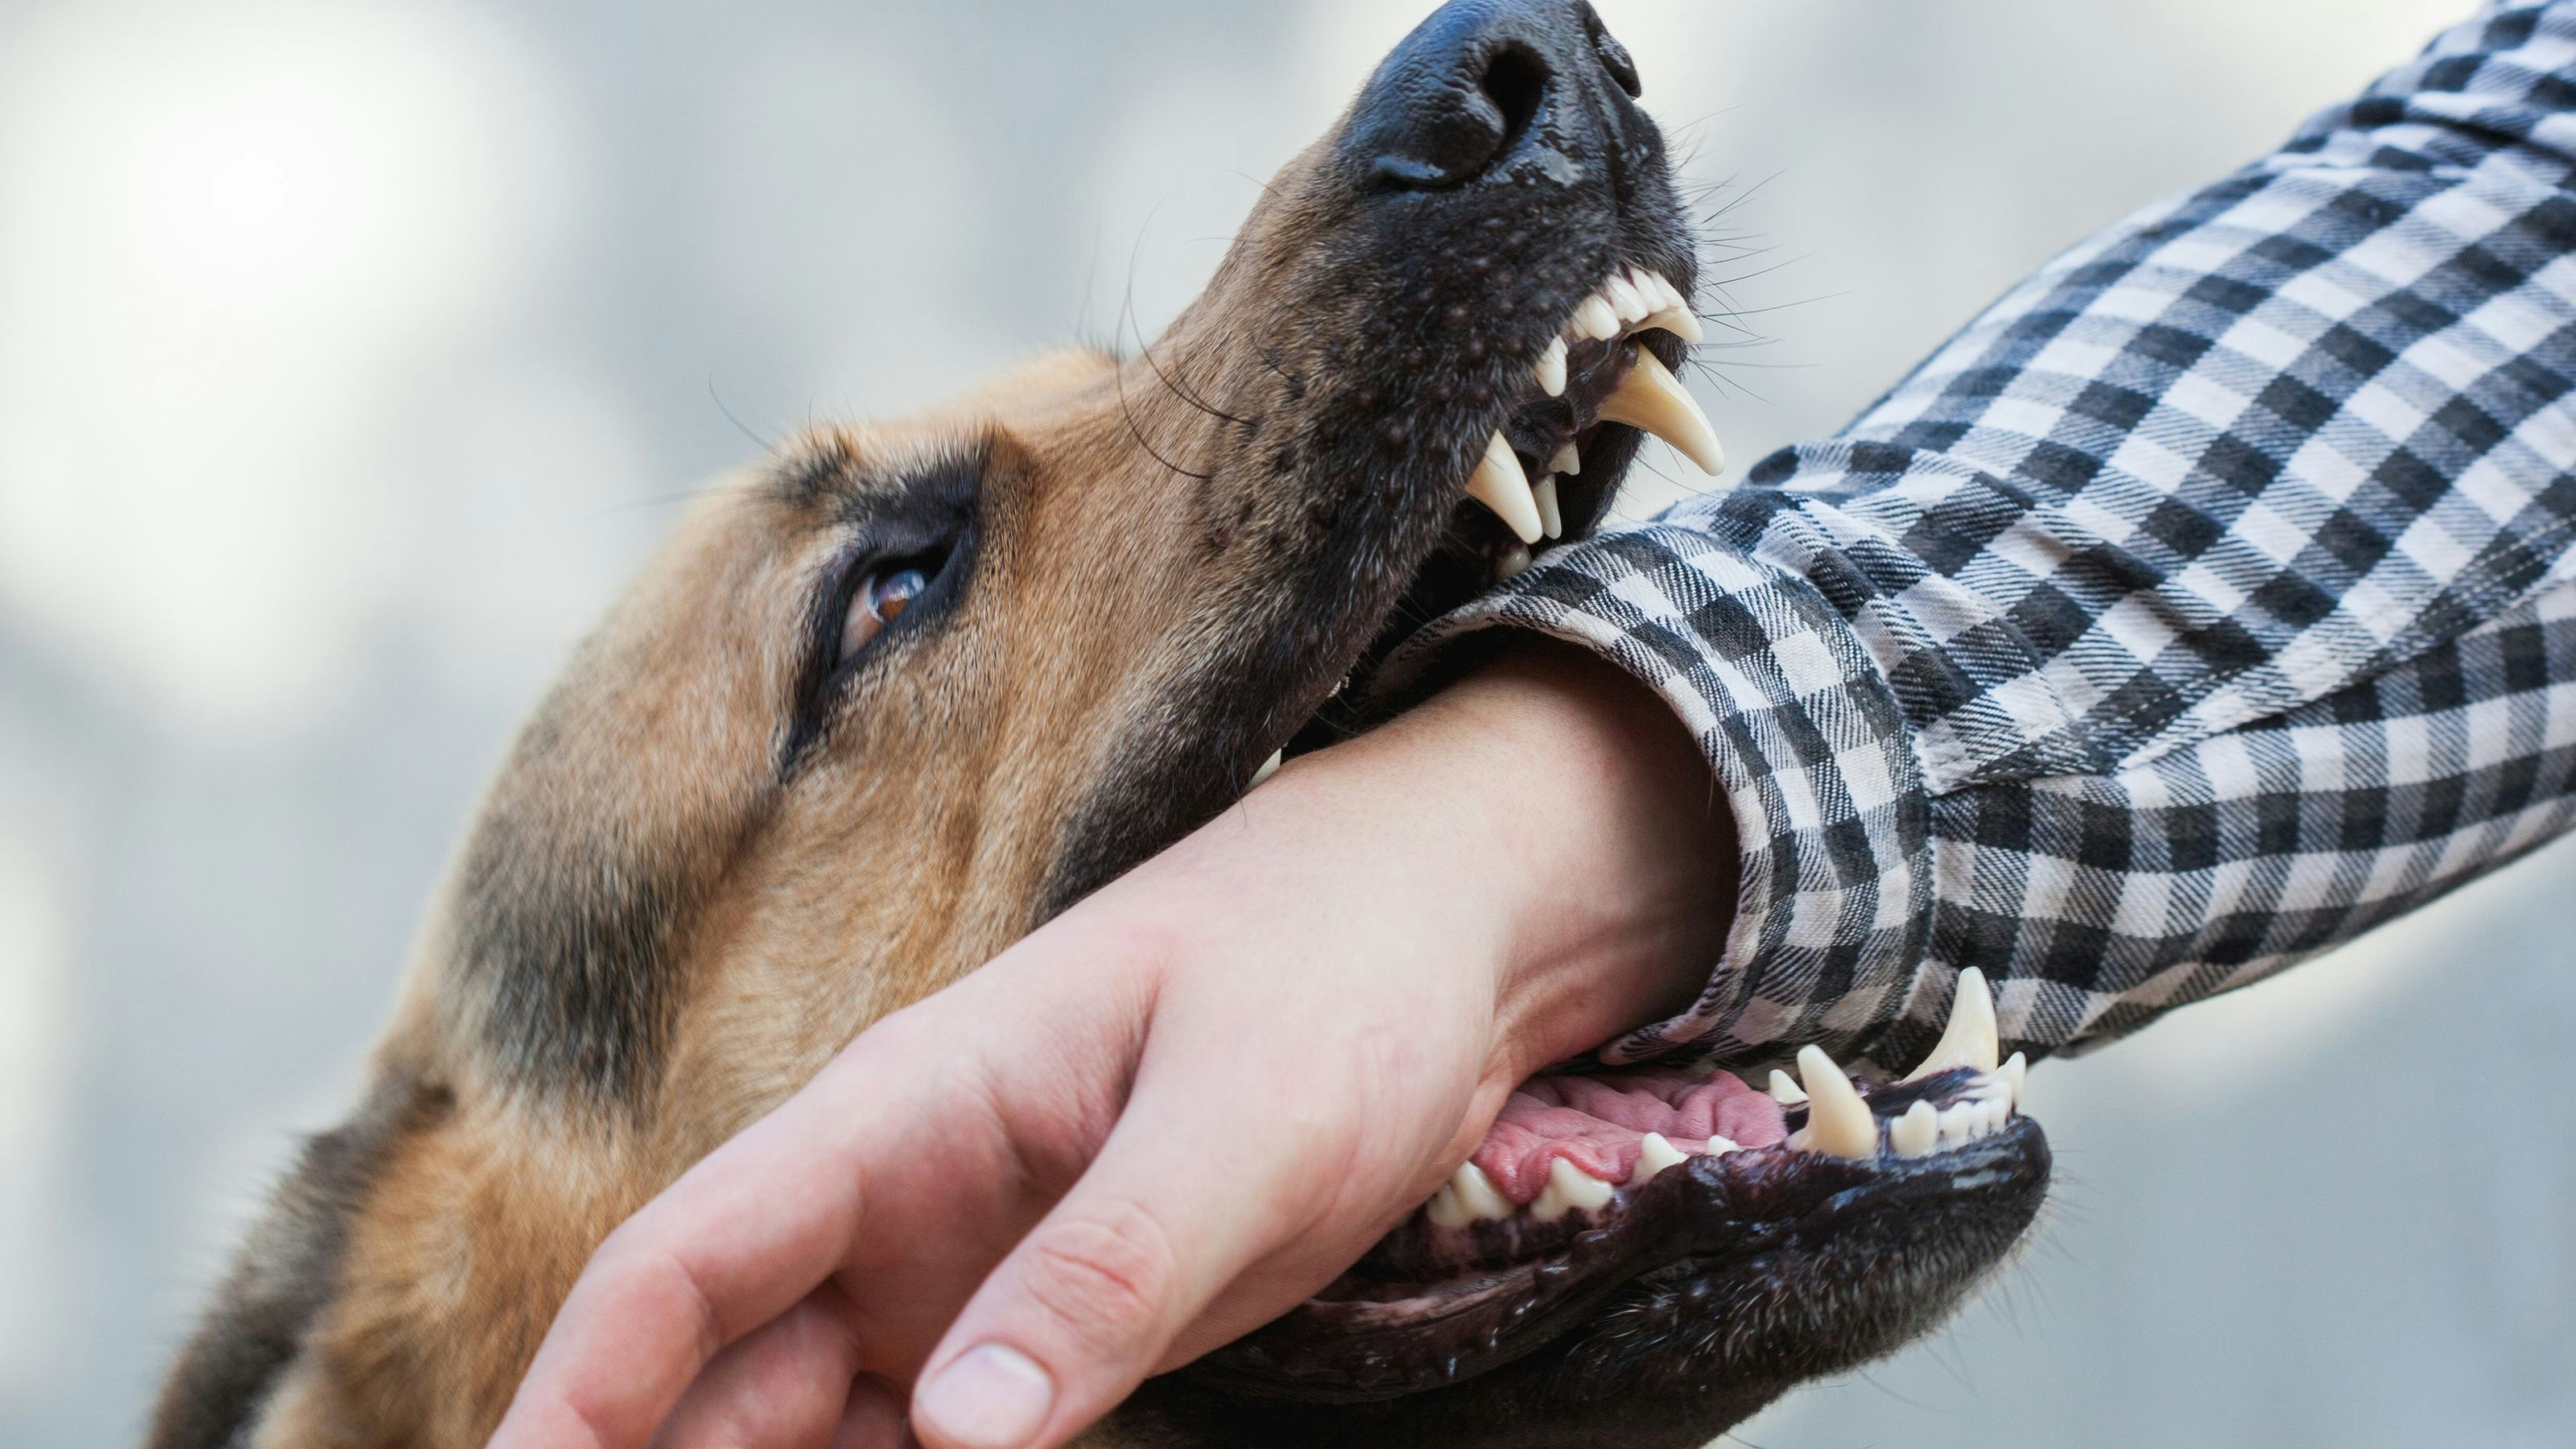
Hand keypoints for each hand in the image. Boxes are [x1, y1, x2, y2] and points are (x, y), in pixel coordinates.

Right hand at [486, 644, 1734, 1448]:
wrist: (1444, 935)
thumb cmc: (1336, 979)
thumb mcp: (1242, 1124)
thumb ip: (1104, 1269)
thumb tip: (956, 1436)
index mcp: (903, 1114)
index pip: (680, 1264)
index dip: (577, 1398)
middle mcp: (898, 1203)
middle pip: (714, 1375)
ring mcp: (963, 1269)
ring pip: (803, 1424)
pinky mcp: (1043, 1323)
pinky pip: (928, 1441)